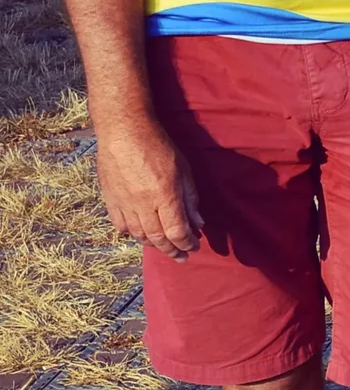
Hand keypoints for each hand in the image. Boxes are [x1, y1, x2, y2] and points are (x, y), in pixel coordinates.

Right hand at [95, 117, 198, 258]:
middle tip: (181, 256)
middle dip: (172, 251)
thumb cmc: (158, 147)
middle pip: (158, 239)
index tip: (194, 246)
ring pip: (139, 235)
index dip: (187, 243)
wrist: (124, 133)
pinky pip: (120, 226)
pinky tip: (140, 234)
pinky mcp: (110, 201)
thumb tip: (198, 223)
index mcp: (165, 196)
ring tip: (164, 246)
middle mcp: (144, 205)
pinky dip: (132, 234)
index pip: (178, 232)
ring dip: (153, 244)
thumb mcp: (184, 170)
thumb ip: (190, 199)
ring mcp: (124, 204)